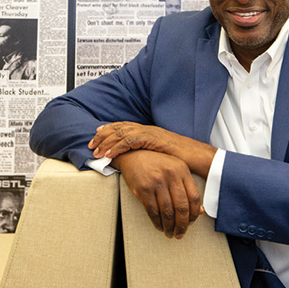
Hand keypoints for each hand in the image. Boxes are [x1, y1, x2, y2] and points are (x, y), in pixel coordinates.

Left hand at [89, 121, 214, 176]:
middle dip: (103, 135)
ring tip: (97, 151)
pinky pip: (131, 142)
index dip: (109, 130)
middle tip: (91, 143)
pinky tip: (110, 154)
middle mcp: (147, 129)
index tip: (97, 135)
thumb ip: (149, 154)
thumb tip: (138, 160)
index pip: (124, 127)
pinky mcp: (153, 139)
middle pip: (120, 128)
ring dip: (107, 142)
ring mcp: (150, 133)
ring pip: (122, 133)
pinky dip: (118, 148)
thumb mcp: (161, 155)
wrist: (197, 156)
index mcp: (148, 132)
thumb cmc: (182, 158)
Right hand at [114, 149, 201, 238]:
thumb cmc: (156, 163)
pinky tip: (159, 226)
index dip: (194, 214)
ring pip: (167, 212)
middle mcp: (171, 175)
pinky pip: (153, 211)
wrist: (133, 154)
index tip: (191, 223)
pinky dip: (157, 222)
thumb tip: (199, 211)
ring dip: (169, 226)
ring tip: (169, 233)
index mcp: (182, 170)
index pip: (194, 197)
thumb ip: (187, 187)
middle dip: (182, 225)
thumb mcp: (175, 170)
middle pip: (181, 207)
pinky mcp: (143, 188)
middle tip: (180, 234)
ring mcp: (157, 181)